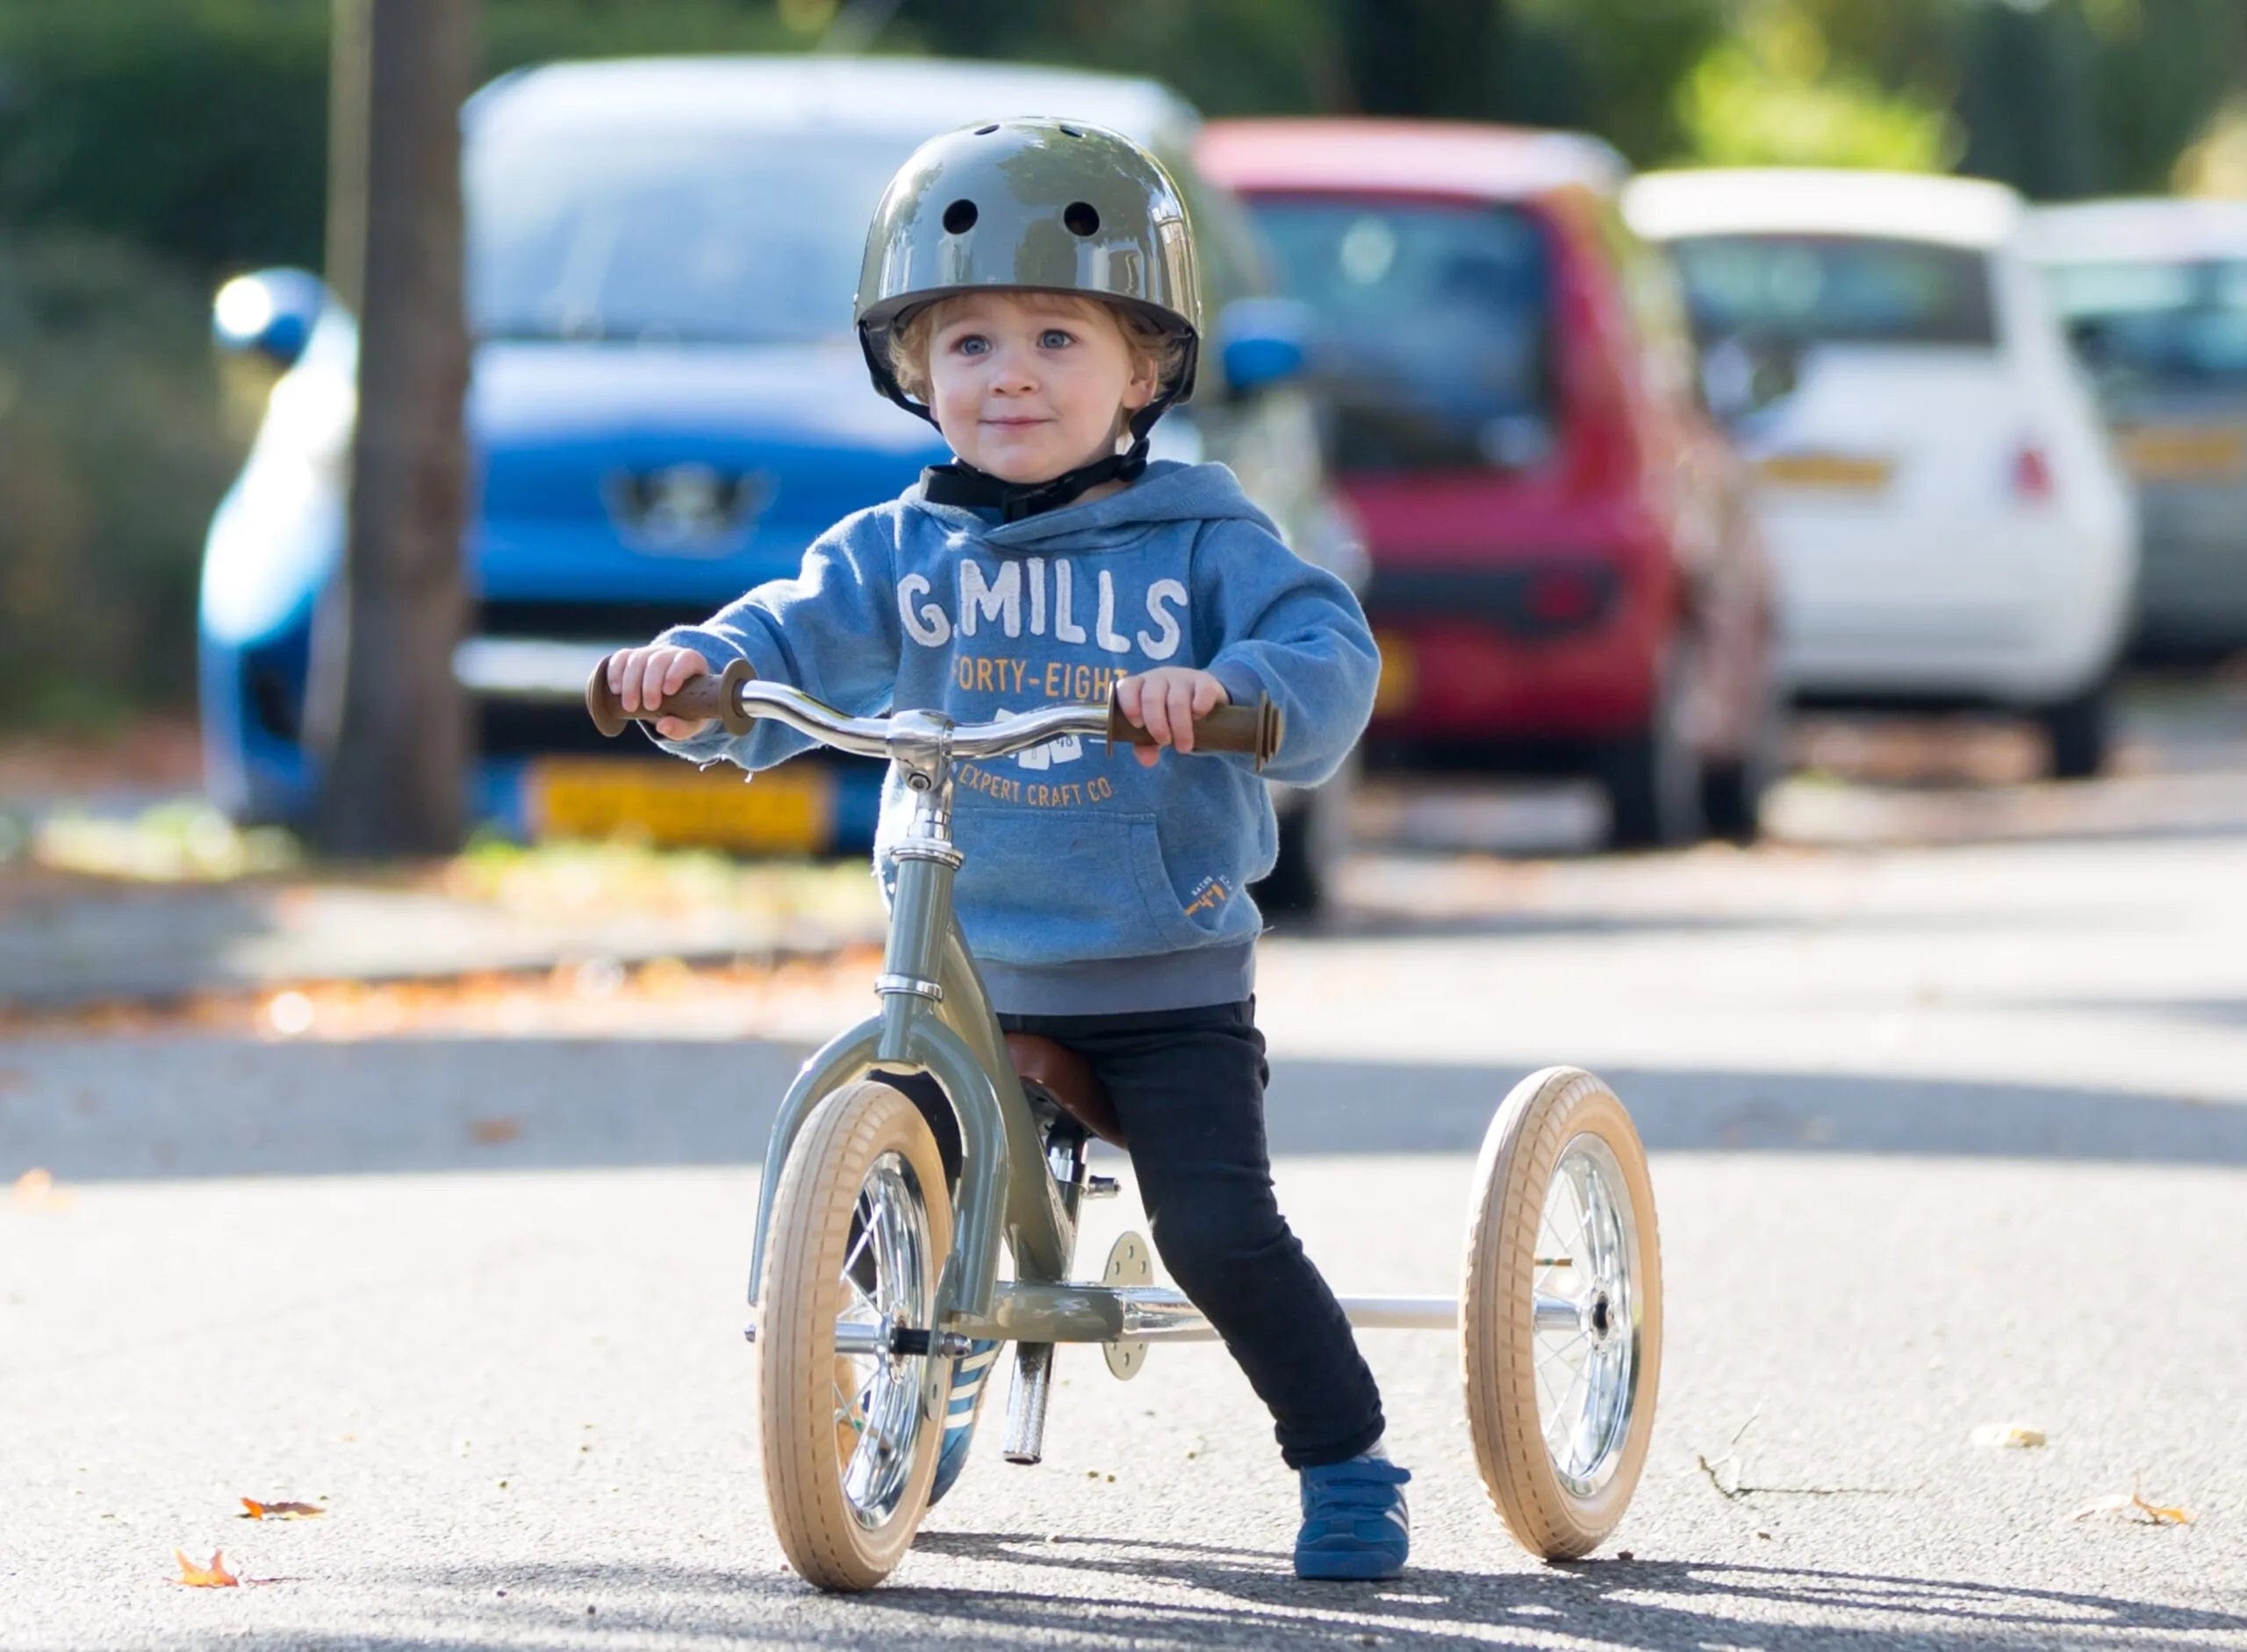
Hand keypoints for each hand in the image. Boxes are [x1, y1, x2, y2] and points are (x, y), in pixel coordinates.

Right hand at [607, 644, 713, 738]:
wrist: (674, 697)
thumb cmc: (687, 708)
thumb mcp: (691, 722)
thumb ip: (682, 727)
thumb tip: (663, 727)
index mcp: (692, 664)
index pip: (686, 659)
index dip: (676, 672)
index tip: (668, 692)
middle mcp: (670, 654)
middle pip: (658, 660)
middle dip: (650, 684)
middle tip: (649, 707)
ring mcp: (650, 654)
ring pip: (637, 659)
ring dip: (631, 683)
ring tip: (630, 706)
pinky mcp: (631, 657)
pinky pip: (621, 657)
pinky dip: (615, 672)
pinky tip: (615, 690)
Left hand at [1115, 668, 1229, 766]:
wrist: (1200, 699)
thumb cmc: (1169, 715)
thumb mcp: (1155, 729)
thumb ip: (1146, 744)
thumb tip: (1147, 761)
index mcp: (1139, 687)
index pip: (1126, 688)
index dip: (1129, 706)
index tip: (1138, 725)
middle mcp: (1159, 679)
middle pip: (1151, 698)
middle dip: (1157, 725)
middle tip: (1166, 742)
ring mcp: (1182, 678)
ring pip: (1177, 700)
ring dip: (1180, 726)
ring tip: (1184, 745)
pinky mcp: (1205, 680)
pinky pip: (1203, 690)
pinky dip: (1200, 707)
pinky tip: (1200, 717)